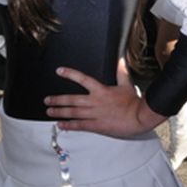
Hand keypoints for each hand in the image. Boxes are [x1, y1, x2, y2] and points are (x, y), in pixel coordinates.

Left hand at [45, 59, 163, 138]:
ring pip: (72, 112)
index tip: (59, 71)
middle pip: (72, 99)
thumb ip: (121, 72)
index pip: (83, 79)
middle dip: (57, 99)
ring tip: (49, 111)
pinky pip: (79, 125)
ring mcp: (94, 114)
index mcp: (101, 90)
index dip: (70, 74)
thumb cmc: (134, 102)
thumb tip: (121, 60)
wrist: (139, 117)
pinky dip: (68, 125)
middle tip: (47, 100)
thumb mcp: (127, 84)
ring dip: (59, 112)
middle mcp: (95, 102)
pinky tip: (60, 125)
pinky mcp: (97, 126)